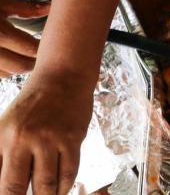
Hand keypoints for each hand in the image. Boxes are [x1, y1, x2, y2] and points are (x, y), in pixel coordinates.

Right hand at [0, 0, 49, 77]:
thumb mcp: (0, 3)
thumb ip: (25, 8)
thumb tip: (50, 7)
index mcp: (0, 33)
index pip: (31, 49)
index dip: (45, 50)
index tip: (53, 46)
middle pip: (22, 66)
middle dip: (35, 62)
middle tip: (44, 56)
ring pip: (8, 74)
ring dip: (19, 68)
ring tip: (27, 59)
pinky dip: (4, 71)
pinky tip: (8, 62)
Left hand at [0, 71, 91, 194]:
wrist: (64, 77)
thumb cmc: (35, 103)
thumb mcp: (8, 124)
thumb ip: (3, 153)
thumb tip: (5, 182)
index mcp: (1, 135)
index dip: (3, 194)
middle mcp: (23, 138)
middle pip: (14, 186)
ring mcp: (49, 139)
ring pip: (46, 183)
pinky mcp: (72, 139)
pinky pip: (69, 172)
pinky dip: (65, 186)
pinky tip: (61, 189)